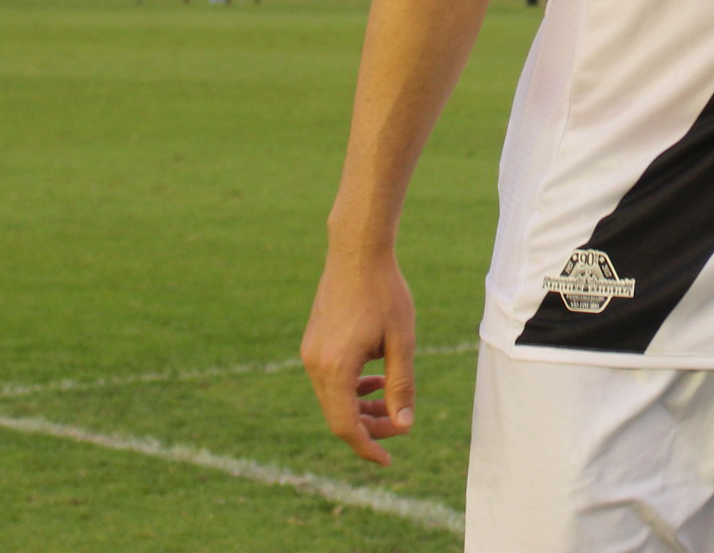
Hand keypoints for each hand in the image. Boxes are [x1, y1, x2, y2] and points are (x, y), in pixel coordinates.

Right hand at [301, 251, 417, 465]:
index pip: (345, 425)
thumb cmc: (385, 293)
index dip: (367, 446)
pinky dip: (351, 388)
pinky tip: (375, 381)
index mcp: (335, 368)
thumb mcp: (402, 341)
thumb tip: (404, 423)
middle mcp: (314, 365)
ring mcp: (309, 354)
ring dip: (361, 408)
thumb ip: (402, 385)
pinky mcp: (312, 344)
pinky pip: (330, 379)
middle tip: (400, 426)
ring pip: (333, 398)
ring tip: (391, 405)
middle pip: (338, 415)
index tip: (388, 461)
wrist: (356, 252)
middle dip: (369, 427)